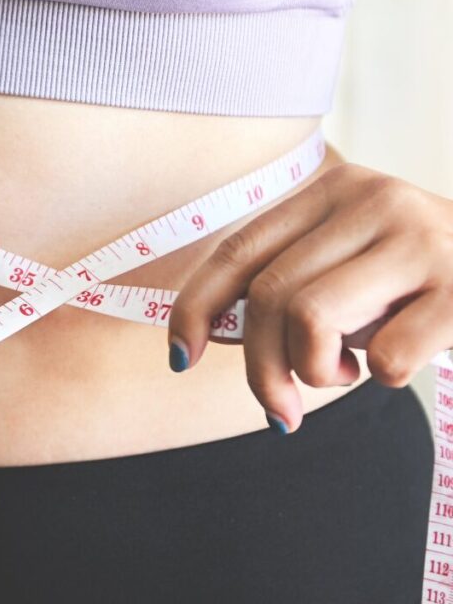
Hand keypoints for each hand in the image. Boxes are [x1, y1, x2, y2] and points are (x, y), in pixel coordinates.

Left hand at [166, 163, 452, 433]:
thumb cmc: (420, 287)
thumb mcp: (349, 269)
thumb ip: (286, 286)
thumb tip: (204, 336)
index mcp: (334, 191)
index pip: (238, 251)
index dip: (195, 308)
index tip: (180, 360)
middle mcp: (375, 200)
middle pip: (270, 295)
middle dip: (260, 369)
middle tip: (280, 412)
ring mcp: (424, 238)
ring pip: (311, 318)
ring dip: (315, 372)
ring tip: (345, 373)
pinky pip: (383, 357)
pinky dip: (378, 379)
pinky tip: (398, 364)